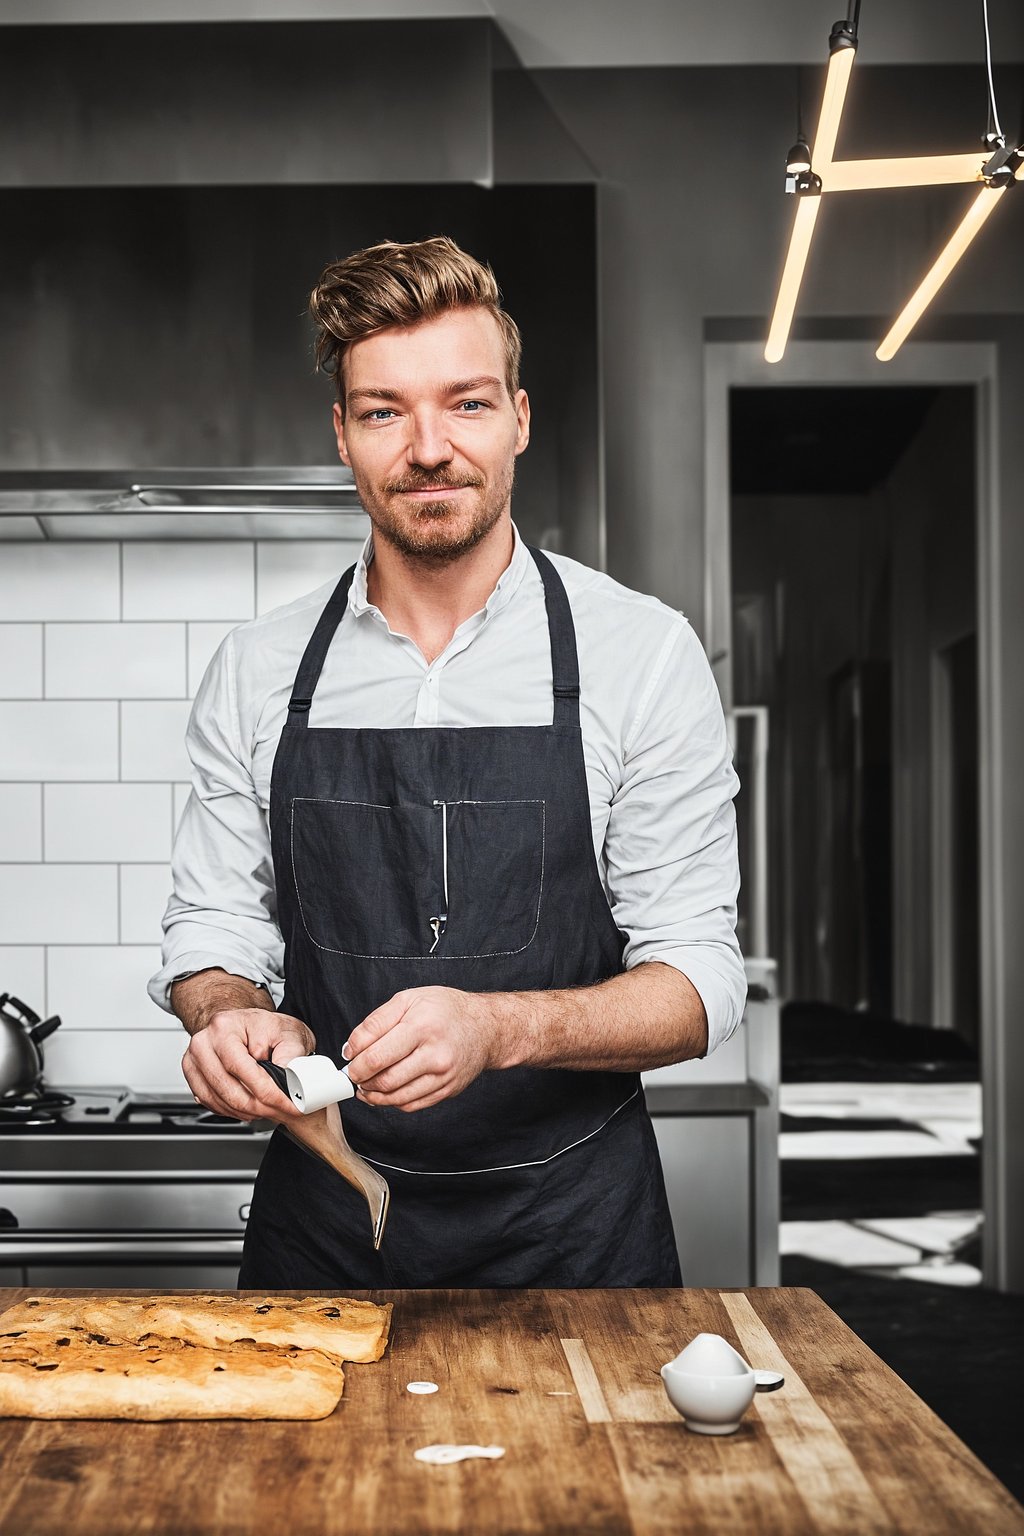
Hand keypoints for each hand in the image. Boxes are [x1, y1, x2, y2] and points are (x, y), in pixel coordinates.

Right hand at [181, 1009, 315, 1123]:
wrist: (245, 1024)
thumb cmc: (264, 1026)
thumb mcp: (287, 1032)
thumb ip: (291, 1054)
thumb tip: (289, 1079)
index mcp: (224, 1027)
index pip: (243, 1069)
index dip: (268, 1092)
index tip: (287, 1104)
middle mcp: (204, 1043)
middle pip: (230, 1090)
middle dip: (260, 1107)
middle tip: (282, 1112)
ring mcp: (193, 1059)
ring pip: (220, 1100)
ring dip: (247, 1112)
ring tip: (269, 1110)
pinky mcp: (192, 1074)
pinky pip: (211, 1103)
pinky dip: (232, 1111)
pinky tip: (249, 1108)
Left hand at [344, 987, 499, 1111]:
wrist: (485, 1027)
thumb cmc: (445, 1010)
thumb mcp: (408, 999)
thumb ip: (375, 1023)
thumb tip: (351, 1049)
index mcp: (422, 1027)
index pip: (376, 1057)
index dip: (355, 1065)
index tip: (350, 1062)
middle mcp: (435, 1054)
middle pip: (385, 1081)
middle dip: (362, 1081)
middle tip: (356, 1075)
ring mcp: (443, 1076)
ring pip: (396, 1098)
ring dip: (374, 1095)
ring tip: (367, 1085)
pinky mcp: (447, 1090)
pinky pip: (411, 1105)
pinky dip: (392, 1101)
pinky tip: (386, 1091)